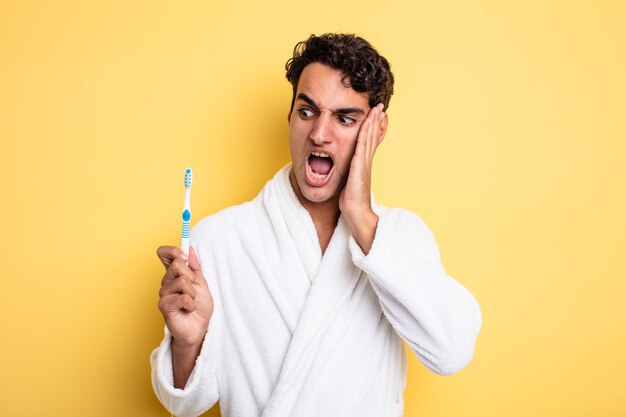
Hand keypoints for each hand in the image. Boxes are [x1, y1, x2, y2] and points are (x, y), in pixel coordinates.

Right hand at [156, 246, 213, 348]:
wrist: (200, 327)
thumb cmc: (199, 306)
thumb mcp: (201, 282)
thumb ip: (194, 266)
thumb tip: (189, 249)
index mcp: (174, 274)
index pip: (164, 254)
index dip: (173, 250)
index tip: (184, 255)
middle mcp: (166, 281)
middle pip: (177, 264)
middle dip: (192, 277)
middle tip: (193, 290)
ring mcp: (163, 293)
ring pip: (182, 281)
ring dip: (193, 293)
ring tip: (191, 302)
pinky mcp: (164, 305)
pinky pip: (183, 297)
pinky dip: (191, 304)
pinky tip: (188, 309)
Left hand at [339, 103, 386, 252]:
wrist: (357, 215)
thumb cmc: (352, 204)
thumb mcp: (348, 186)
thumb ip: (348, 177)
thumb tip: (345, 175)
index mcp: (363, 166)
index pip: (368, 143)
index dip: (372, 129)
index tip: (375, 117)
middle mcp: (365, 162)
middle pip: (371, 137)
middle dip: (375, 121)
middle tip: (380, 106)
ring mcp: (364, 164)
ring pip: (368, 138)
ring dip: (373, 123)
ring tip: (376, 109)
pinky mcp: (359, 167)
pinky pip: (362, 146)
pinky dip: (365, 133)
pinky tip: (366, 123)